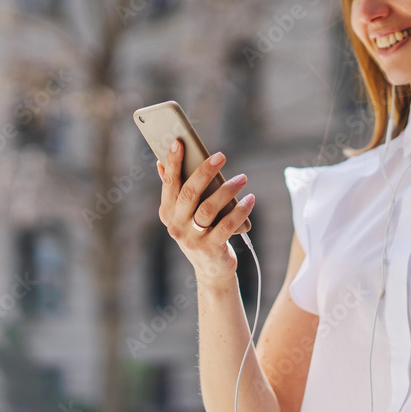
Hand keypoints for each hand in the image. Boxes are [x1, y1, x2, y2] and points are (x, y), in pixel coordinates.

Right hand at [156, 139, 254, 287]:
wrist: (212, 270)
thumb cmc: (200, 233)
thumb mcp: (184, 214)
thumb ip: (176, 191)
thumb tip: (160, 163)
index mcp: (167, 213)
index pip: (169, 184)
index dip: (173, 163)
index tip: (180, 142)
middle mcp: (176, 226)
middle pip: (189, 193)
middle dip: (204, 171)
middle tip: (221, 155)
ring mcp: (192, 239)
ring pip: (208, 208)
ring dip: (227, 190)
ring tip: (242, 178)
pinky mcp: (211, 248)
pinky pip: (227, 225)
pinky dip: (240, 210)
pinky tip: (250, 199)